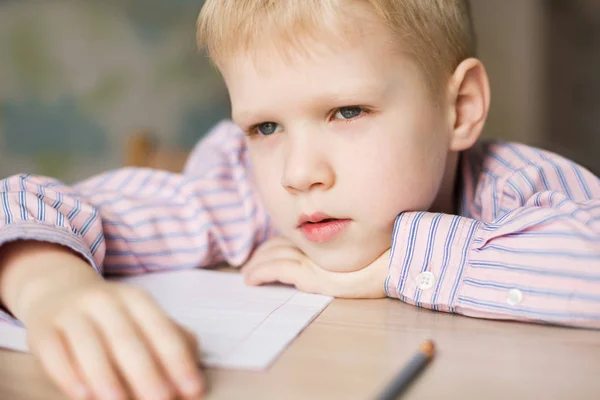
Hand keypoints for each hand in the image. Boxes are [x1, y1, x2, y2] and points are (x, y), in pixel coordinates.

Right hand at [25, 280, 204, 399]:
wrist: (59, 291)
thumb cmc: (114, 317)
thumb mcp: (145, 320)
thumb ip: (173, 343)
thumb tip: (192, 380)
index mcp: (136, 299)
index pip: (161, 329)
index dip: (177, 360)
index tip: (193, 389)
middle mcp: (104, 300)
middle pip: (126, 338)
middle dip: (145, 372)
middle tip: (161, 399)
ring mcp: (71, 312)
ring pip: (88, 343)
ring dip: (105, 375)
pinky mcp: (41, 328)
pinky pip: (52, 350)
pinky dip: (66, 373)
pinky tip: (82, 394)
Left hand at [241, 237, 388, 297]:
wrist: (398, 265)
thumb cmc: (386, 259)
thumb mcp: (358, 251)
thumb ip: (340, 246)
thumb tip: (324, 249)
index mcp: (326, 239)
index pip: (292, 239)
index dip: (275, 244)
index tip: (265, 251)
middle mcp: (318, 247)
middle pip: (280, 246)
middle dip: (263, 254)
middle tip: (251, 263)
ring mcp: (314, 261)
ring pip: (274, 258)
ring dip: (258, 265)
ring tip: (248, 273)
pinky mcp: (313, 275)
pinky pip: (279, 270)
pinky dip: (261, 274)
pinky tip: (250, 279)